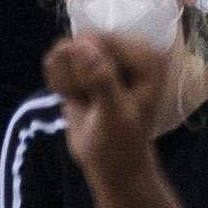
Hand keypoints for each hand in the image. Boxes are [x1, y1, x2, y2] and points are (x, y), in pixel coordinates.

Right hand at [46, 13, 176, 172]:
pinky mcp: (88, 64)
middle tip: (90, 103)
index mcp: (148, 57)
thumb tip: (82, 45)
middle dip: (76, 75)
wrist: (110, 166)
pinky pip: (59, 61)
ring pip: (67, 50)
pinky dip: (60, 83)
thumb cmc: (119, 144)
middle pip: (81, 42)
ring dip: (67, 80)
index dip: (85, 69)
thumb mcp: (113, 115)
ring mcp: (108, 55)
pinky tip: (76, 100)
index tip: (93, 98)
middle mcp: (131, 50)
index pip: (101, 41)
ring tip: (85, 103)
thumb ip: (101, 80)